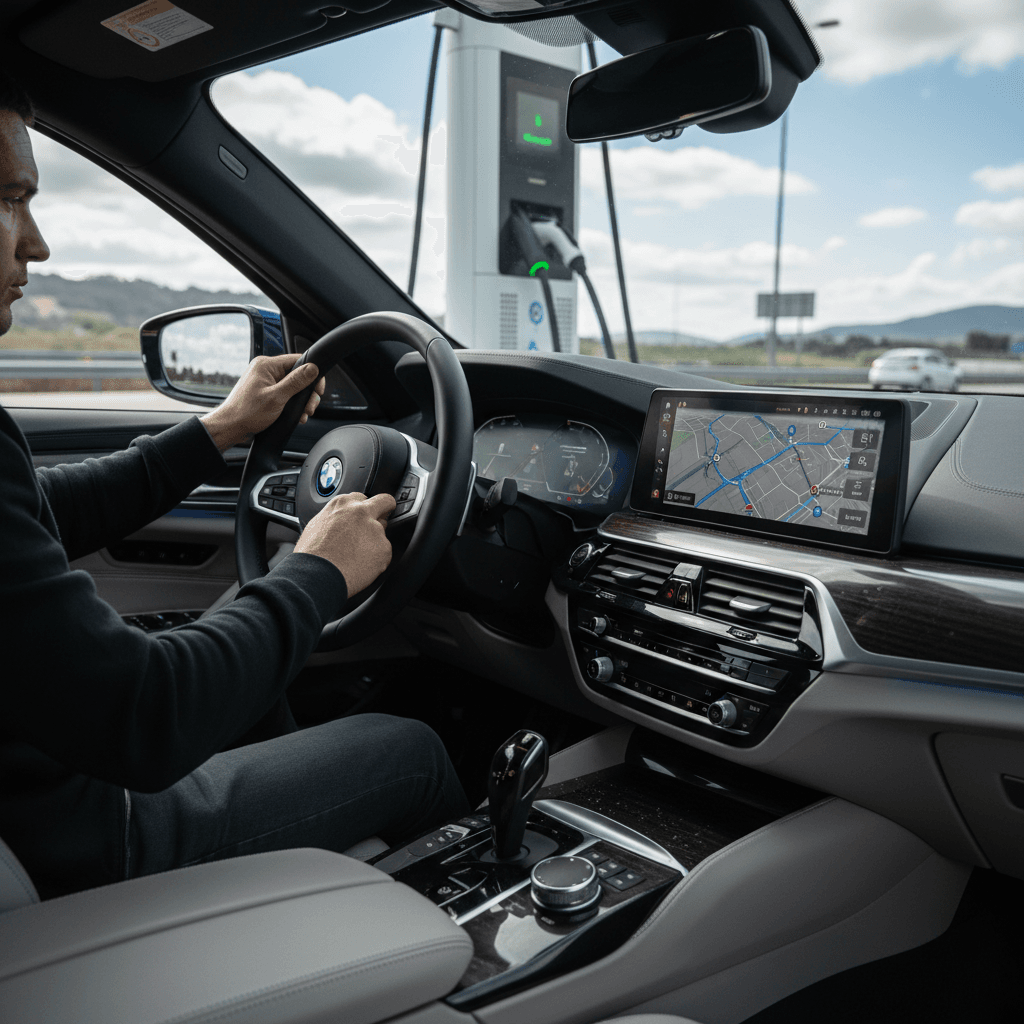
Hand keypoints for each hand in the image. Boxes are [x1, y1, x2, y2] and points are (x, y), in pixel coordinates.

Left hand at [201, 355, 325, 452]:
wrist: (231, 427)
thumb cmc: (246, 413)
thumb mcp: (276, 397)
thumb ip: (296, 382)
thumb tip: (313, 368)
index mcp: (266, 365)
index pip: (298, 360)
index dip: (312, 374)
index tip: (318, 389)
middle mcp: (266, 370)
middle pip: (298, 375)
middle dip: (307, 392)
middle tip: (310, 407)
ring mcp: (265, 381)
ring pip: (293, 386)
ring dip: (301, 401)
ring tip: (303, 414)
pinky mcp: (266, 391)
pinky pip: (285, 393)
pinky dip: (292, 404)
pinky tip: (296, 415)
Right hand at [294, 491, 396, 596]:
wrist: (316, 575)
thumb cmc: (312, 555)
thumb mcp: (318, 525)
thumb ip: (336, 517)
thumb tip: (341, 521)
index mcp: (343, 504)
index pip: (362, 498)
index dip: (363, 508)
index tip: (364, 515)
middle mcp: (361, 512)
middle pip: (385, 502)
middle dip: (385, 509)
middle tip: (380, 522)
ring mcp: (375, 529)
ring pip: (382, 533)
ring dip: (375, 542)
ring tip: (357, 556)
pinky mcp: (384, 548)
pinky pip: (384, 553)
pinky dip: (376, 561)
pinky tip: (360, 566)